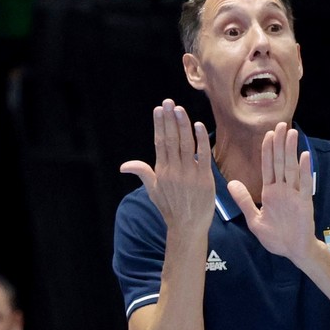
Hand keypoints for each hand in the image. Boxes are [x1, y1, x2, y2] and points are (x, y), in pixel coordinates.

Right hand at [120, 99, 214, 233]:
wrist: (187, 226)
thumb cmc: (170, 208)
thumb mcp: (153, 191)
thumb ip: (143, 173)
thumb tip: (124, 165)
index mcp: (162, 171)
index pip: (160, 143)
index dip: (159, 125)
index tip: (158, 109)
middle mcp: (174, 170)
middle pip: (171, 139)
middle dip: (169, 119)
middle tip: (168, 102)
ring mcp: (189, 173)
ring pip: (186, 144)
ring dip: (183, 125)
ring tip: (180, 109)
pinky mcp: (204, 178)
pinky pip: (203, 155)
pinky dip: (201, 140)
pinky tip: (198, 125)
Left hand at [228, 123, 314, 261]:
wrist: (293, 251)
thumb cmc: (275, 238)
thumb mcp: (254, 220)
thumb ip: (244, 201)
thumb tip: (230, 183)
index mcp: (270, 192)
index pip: (268, 166)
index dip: (268, 150)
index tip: (268, 133)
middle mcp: (283, 190)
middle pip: (280, 162)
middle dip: (280, 143)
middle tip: (282, 124)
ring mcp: (294, 195)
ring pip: (291, 168)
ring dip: (291, 151)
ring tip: (292, 133)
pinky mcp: (304, 203)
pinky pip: (304, 184)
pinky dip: (305, 170)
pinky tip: (304, 156)